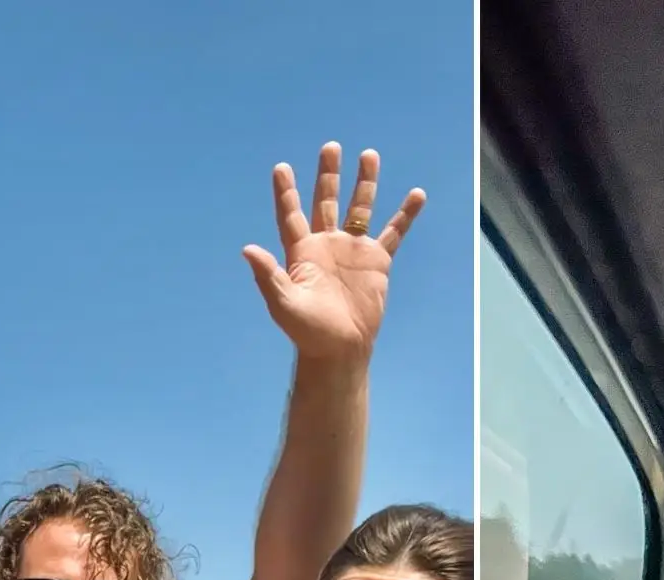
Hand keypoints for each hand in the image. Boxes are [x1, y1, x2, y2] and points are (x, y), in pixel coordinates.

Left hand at [243, 143, 424, 361]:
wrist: (340, 349)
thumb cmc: (308, 331)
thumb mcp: (284, 303)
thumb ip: (268, 275)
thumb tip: (247, 249)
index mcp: (302, 252)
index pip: (291, 215)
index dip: (286, 192)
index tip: (281, 168)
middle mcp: (326, 245)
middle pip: (326, 201)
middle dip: (328, 175)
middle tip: (330, 147)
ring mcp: (353, 251)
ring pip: (359, 209)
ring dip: (364, 183)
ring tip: (369, 155)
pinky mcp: (376, 262)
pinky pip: (393, 233)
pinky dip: (404, 215)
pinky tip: (416, 194)